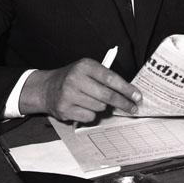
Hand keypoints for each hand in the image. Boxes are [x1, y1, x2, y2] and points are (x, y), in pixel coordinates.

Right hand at [19, 58, 141, 123]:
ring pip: (99, 107)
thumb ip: (105, 78)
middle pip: (107, 95)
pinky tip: (83, 107)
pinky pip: (89, 116)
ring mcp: (68, 95)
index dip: (126, 89)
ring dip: (102, 107)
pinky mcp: (64, 109)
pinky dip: (90, 114)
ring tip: (93, 100)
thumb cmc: (73, 78)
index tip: (137, 96)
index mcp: (85, 66)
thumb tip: (129, 93)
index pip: (111, 78)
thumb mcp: (87, 70)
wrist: (46, 88)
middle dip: (123, 103)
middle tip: (133, 108)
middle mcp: (75, 79)